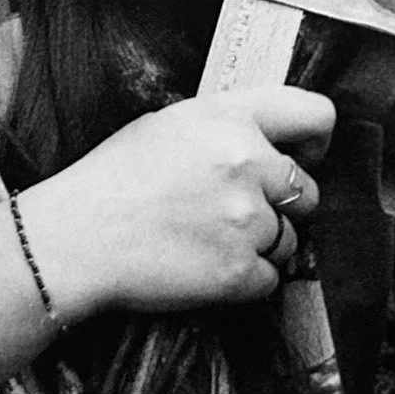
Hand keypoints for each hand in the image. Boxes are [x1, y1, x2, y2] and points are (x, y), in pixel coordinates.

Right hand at [17, 86, 334, 321]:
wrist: (76, 238)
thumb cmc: (112, 180)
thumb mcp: (169, 123)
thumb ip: (226, 126)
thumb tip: (267, 141)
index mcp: (229, 117)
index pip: (314, 115)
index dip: (317, 140)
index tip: (308, 154)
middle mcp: (247, 162)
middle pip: (307, 189)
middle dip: (282, 203)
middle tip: (237, 210)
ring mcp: (248, 219)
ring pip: (289, 238)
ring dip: (261, 243)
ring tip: (208, 238)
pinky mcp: (241, 270)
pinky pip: (270, 278)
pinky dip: (246, 279)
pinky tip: (205, 264)